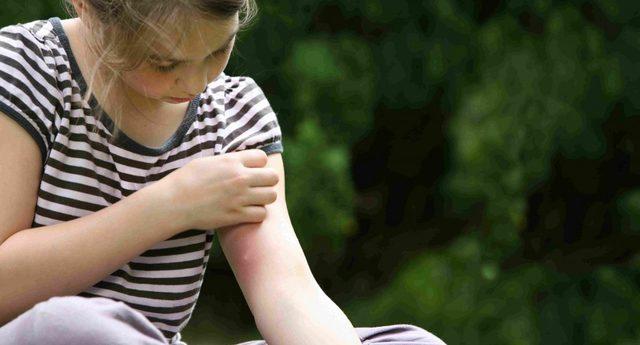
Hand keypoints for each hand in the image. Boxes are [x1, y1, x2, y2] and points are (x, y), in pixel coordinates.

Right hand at [154, 149, 278, 230]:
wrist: (173, 203)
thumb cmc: (186, 180)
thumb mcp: (207, 162)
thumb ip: (228, 161)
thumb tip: (240, 161)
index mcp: (232, 161)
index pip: (262, 157)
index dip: (259, 164)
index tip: (251, 170)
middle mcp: (240, 178)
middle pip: (272, 177)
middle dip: (267, 181)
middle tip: (256, 187)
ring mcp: (240, 197)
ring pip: (271, 196)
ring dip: (264, 198)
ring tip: (253, 200)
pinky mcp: (236, 215)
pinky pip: (262, 214)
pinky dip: (257, 214)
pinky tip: (247, 212)